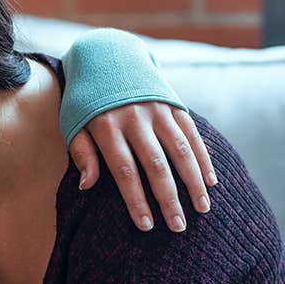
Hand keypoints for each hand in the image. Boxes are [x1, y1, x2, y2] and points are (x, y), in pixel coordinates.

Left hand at [69, 103, 215, 232]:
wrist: (108, 56)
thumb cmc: (86, 101)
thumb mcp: (73, 124)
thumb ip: (82, 153)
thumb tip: (87, 186)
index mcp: (106, 126)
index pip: (124, 170)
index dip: (136, 199)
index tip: (146, 226)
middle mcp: (135, 118)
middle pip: (156, 165)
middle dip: (168, 198)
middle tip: (178, 226)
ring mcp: (158, 110)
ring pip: (181, 150)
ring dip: (193, 181)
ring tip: (201, 209)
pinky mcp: (174, 104)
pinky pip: (192, 134)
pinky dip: (203, 158)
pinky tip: (210, 182)